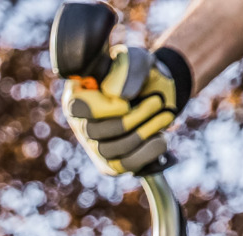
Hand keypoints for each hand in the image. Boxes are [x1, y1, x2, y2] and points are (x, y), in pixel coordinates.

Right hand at [62, 46, 194, 175]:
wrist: (158, 93)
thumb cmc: (141, 74)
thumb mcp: (138, 61)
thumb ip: (129, 69)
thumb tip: (119, 96)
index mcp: (78, 94)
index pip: (77, 108)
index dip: (103, 109)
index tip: (127, 102)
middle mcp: (80, 122)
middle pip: (94, 132)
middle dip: (131, 119)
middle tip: (157, 101)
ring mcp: (94, 146)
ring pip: (109, 150)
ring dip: (143, 133)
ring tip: (165, 116)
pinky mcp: (111, 163)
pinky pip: (123, 165)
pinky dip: (146, 153)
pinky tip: (161, 139)